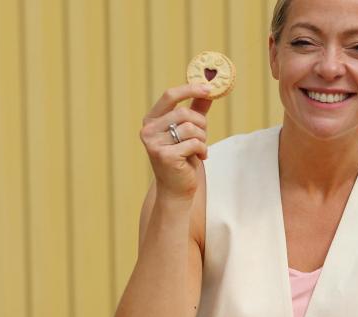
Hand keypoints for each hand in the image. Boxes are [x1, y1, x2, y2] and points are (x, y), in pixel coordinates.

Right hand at [140, 83, 213, 199]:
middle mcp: (148, 130)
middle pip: (184, 113)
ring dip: (202, 138)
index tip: (208, 88)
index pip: (170, 95)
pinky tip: (200, 157)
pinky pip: (194, 143)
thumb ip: (196, 110)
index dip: (190, 89)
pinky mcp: (165, 156)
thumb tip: (208, 91)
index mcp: (152, 120)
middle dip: (201, 123)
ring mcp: (154, 143)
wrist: (177, 188)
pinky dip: (202, 150)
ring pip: (190, 128)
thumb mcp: (189, 131)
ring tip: (199, 148)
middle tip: (204, 135)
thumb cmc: (183, 158)